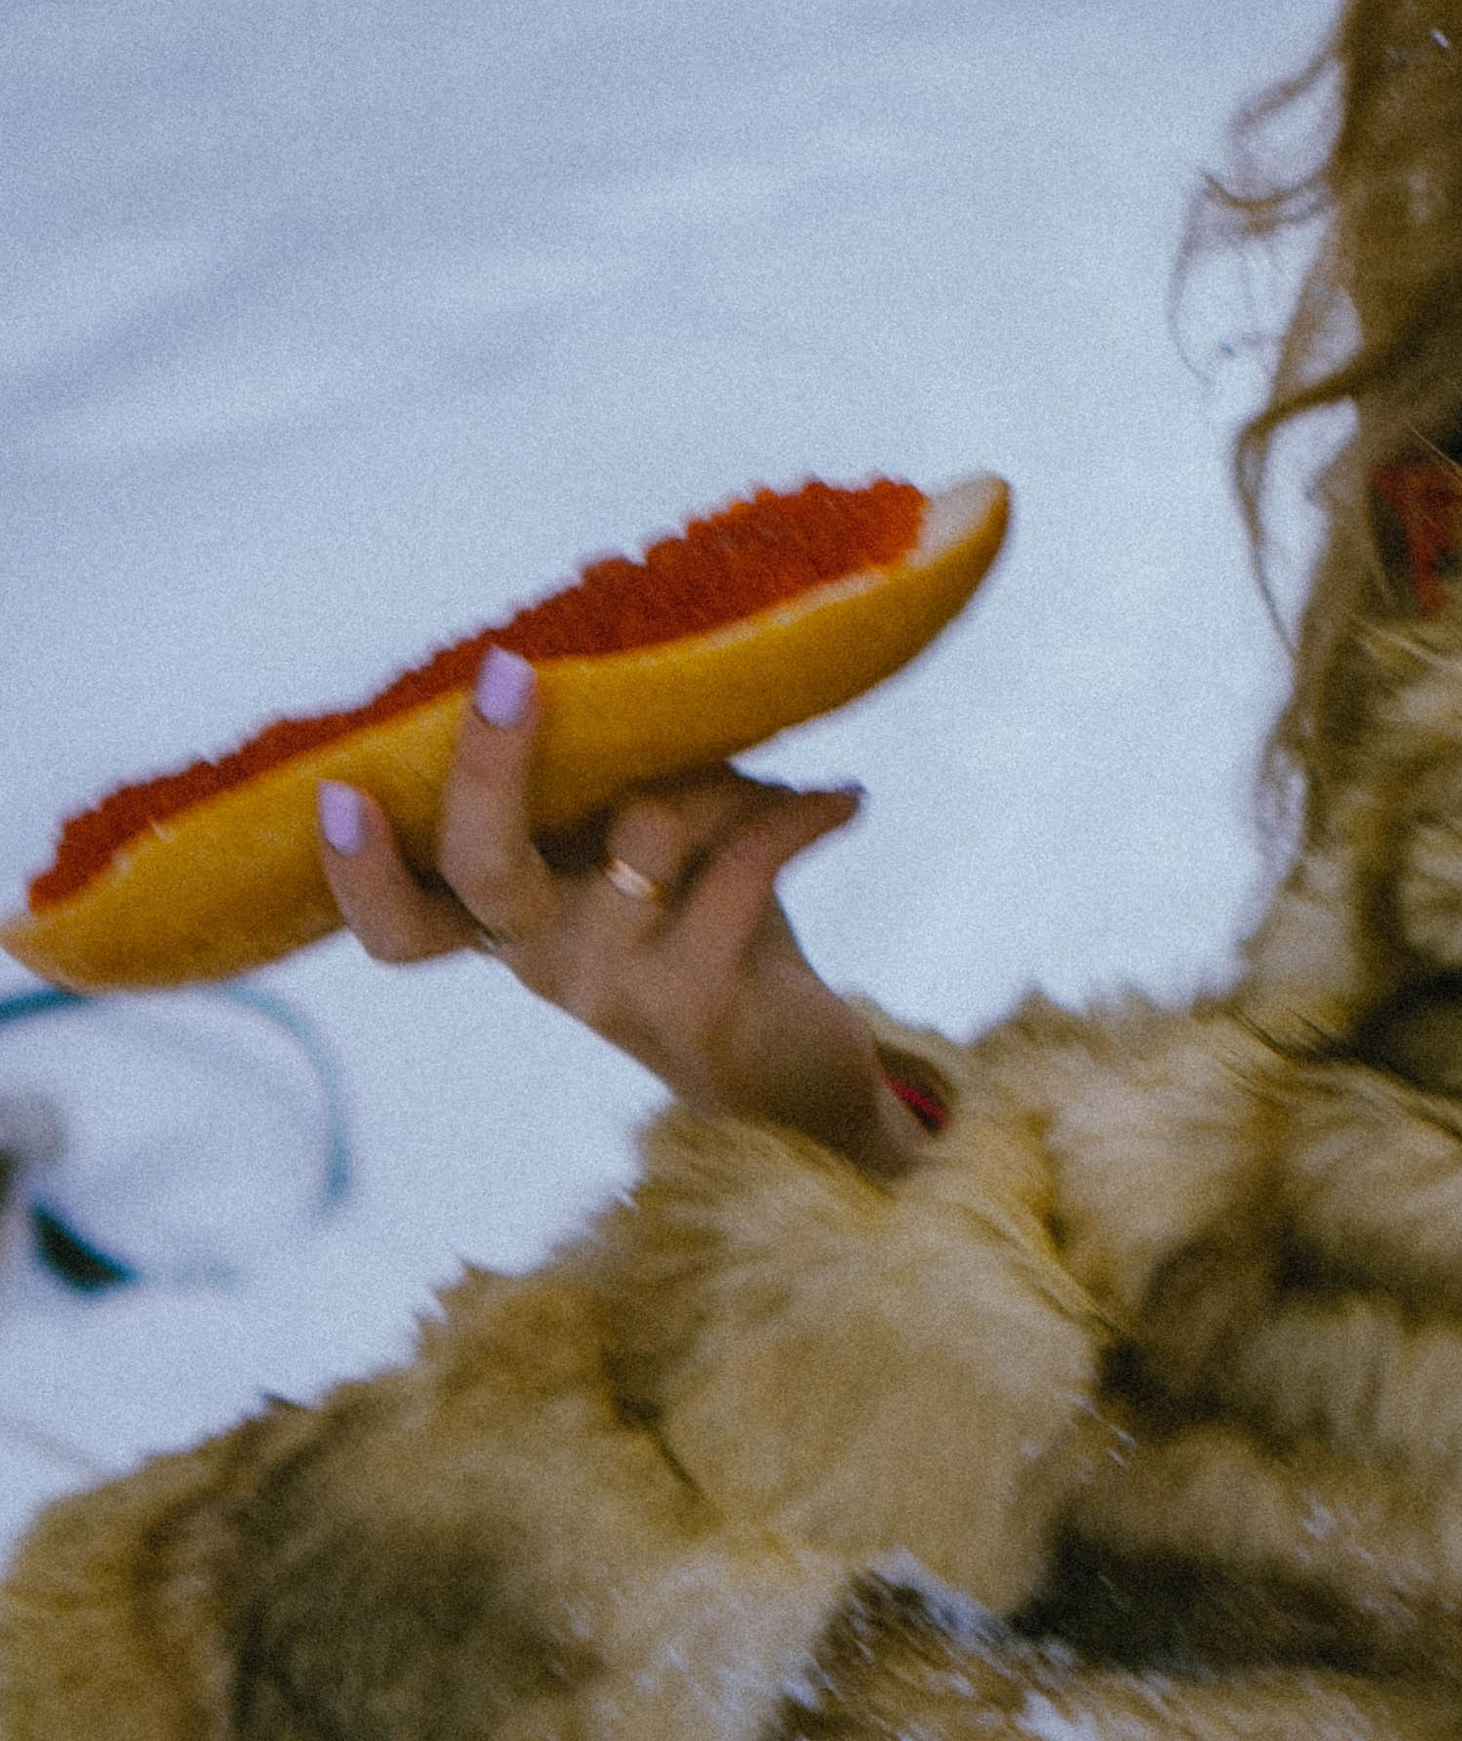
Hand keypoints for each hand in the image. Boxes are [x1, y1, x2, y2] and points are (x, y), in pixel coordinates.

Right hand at [316, 648, 929, 1180]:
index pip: (403, 926)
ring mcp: (613, 993)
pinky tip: (847, 798)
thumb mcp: (651, 865)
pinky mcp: (695, 1003)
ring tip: (788, 785)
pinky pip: (743, 860)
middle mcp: (545, 966)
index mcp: (517, 930)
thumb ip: (618, 794)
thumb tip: (632, 666)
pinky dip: (804, 811)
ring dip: (735, 777)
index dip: (359, 871)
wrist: (800, 1074)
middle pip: (484, 867)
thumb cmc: (716, 936)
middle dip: (490, 764)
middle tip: (511, 673)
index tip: (335, 792)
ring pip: (654, 819)